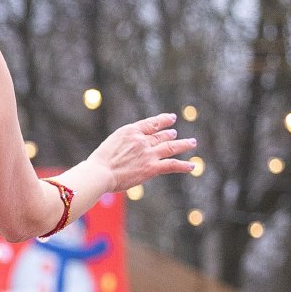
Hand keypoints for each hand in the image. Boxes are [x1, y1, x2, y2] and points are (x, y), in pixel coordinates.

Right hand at [69, 114, 197, 198]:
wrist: (99, 173)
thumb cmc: (98, 163)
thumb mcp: (110, 145)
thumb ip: (123, 145)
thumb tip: (127, 150)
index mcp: (129, 131)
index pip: (150, 123)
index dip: (163, 120)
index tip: (171, 118)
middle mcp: (141, 140)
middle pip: (160, 136)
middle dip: (169, 134)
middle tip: (175, 133)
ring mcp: (148, 153)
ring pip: (170, 147)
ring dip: (183, 144)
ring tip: (192, 142)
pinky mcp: (152, 167)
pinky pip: (172, 165)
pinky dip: (184, 166)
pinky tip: (192, 166)